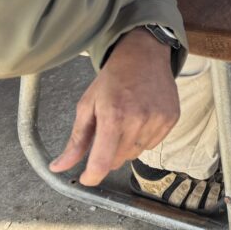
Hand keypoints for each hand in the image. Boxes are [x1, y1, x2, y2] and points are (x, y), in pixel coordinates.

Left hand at [49, 27, 179, 185]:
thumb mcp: (88, 104)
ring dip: (127, 145)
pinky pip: (152, 144)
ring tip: (126, 119)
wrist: (145, 54)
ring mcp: (158, 119)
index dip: (92, 176)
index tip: (87, 176)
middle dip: (108, 153)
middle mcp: (138, 120)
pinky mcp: (171, 119)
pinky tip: (141, 117)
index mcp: (113, 116)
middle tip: (108, 130)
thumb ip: (76, 140)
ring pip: (135, 153)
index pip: (102, 163)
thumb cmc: (114, 78)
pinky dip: (143, 137)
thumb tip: (59, 167)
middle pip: (118, 160)